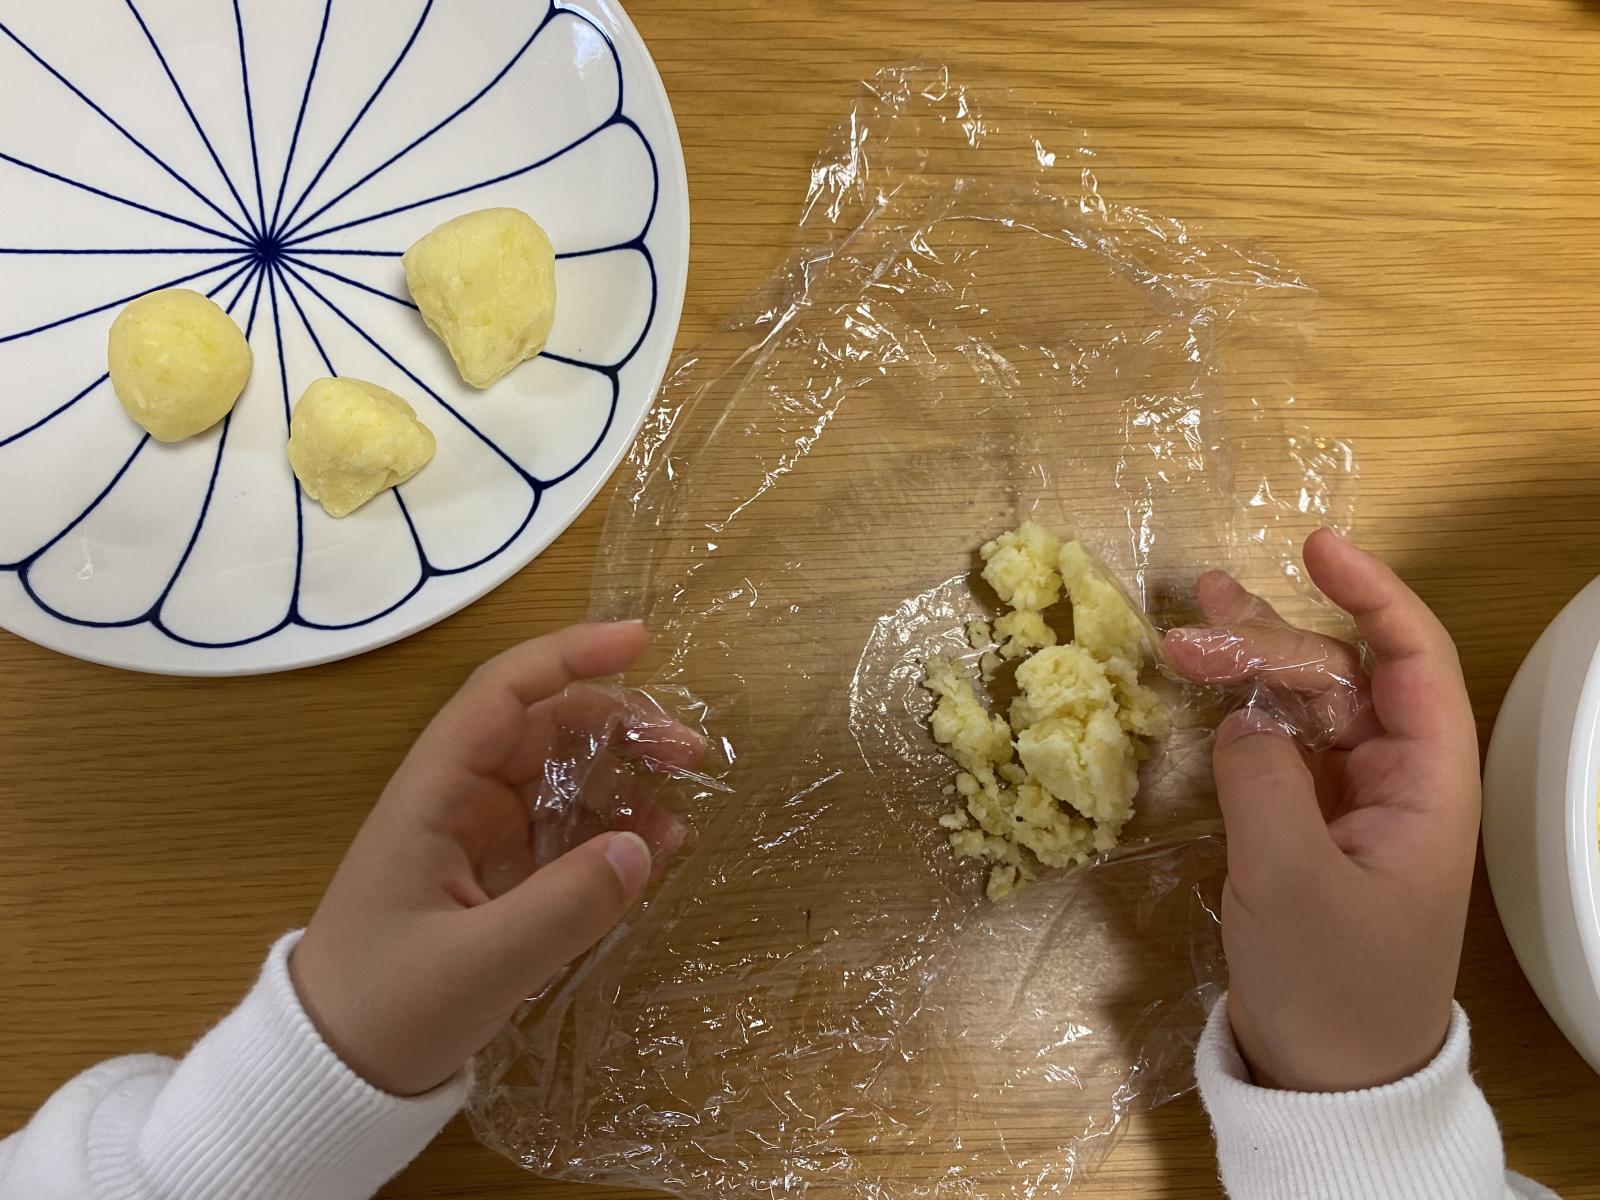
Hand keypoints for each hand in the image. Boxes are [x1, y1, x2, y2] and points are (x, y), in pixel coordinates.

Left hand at [291, 622, 700, 1095]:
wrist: (329, 1077)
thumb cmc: (385, 1008)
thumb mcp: (478, 965)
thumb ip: (564, 906)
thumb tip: (645, 843)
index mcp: (433, 794)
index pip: (503, 694)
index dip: (569, 656)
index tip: (640, 641)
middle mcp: (458, 801)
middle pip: (547, 729)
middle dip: (619, 726)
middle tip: (688, 753)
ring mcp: (479, 840)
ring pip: (563, 780)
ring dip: (623, 785)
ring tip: (677, 822)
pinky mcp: (497, 881)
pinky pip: (564, 835)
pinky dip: (610, 835)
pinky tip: (652, 855)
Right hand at [1164, 530, 1480, 1091]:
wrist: (1327, 1079)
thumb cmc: (1332, 985)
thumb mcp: (1290, 882)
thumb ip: (1263, 782)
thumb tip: (1241, 720)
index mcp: (1426, 788)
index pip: (1414, 662)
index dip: (1373, 595)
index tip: (1318, 547)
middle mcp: (1394, 782)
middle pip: (1342, 677)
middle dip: (1272, 642)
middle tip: (1189, 631)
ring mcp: (1347, 805)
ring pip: (1305, 707)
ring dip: (1249, 669)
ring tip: (1187, 631)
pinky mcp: (1306, 830)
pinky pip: (1277, 750)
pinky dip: (1238, 717)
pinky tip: (1200, 696)